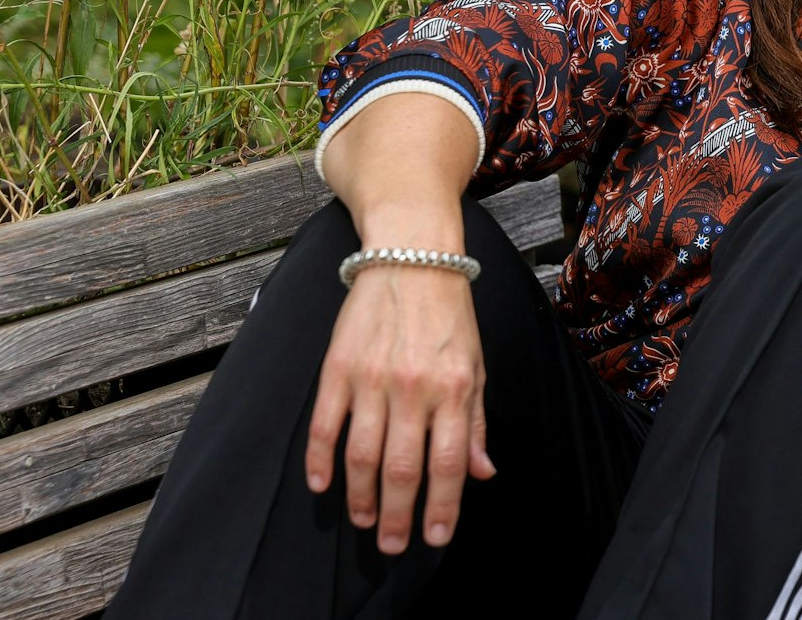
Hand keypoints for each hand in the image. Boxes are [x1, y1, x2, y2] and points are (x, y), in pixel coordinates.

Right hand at [303, 217, 495, 554]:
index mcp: (453, 389)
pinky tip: (322, 484)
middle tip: (392, 544)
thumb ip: (475, 423)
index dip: (442, 508)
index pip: (448, 464)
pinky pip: (324, 424)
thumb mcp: (476, 366)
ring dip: (359, 497)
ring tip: (363, 520)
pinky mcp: (337, 368)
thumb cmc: (449, 315)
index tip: (435, 537)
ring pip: (361, 456)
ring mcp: (371, 378)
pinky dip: (320, 459)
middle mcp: (413, 388)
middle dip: (396, 516)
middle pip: (400, 469)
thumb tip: (482, 473)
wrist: (411, 258)